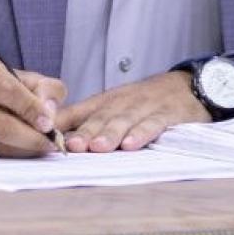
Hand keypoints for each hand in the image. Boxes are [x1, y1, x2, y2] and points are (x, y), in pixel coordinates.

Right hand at [0, 53, 66, 156]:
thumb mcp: (17, 76)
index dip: (31, 109)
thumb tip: (51, 112)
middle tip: (50, 143)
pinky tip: (20, 152)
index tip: (49, 124)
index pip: (8, 90)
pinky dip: (5, 155)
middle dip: (28, 136)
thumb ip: (43, 88)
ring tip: (40, 148)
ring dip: (20, 149)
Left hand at [57, 71, 206, 151]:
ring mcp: (145, 106)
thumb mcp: (113, 107)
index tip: (46, 134)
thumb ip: (84, 121)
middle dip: (86, 131)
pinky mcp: (167, 113)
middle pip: (101, 117)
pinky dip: (142, 133)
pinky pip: (153, 123)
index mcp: (105, 102)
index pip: (79, 111)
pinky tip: (132, 144)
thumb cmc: (143, 103)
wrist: (187, 87)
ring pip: (125, 120)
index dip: (63, 122)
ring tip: (98, 147)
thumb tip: (49, 139)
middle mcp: (122, 102)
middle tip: (72, 146)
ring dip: (110, 133)